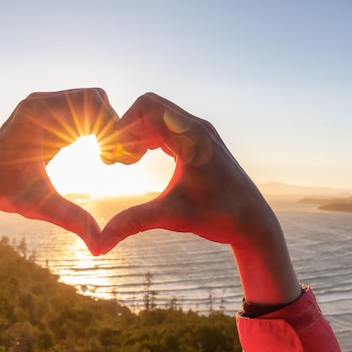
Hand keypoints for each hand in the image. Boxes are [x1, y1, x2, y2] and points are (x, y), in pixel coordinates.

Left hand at [0, 88, 118, 254]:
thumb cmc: (4, 190)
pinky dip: (98, 129)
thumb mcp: (41, 206)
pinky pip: (85, 111)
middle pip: (95, 98)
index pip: (90, 102)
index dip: (111, 125)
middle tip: (116, 159)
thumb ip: (73, 220)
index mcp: (37, 114)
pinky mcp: (51, 114)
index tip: (114, 158)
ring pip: (93, 103)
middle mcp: (42, 103)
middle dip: (112, 125)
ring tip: (109, 159)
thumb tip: (100, 247)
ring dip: (107, 127)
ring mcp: (47, 105)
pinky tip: (100, 154)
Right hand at [100, 93, 300, 304]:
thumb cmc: (218, 216)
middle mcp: (197, 128)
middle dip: (128, 129)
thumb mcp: (171, 217)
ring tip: (127, 162)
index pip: (146, 107)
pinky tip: (142, 159)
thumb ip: (133, 223)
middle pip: (150, 108)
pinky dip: (152, 138)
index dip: (123, 127)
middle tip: (117, 161)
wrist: (253, 222)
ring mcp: (201, 134)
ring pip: (160, 118)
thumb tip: (98, 244)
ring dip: (139, 134)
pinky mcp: (202, 144)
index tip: (113, 159)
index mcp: (191, 136)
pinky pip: (170, 128)